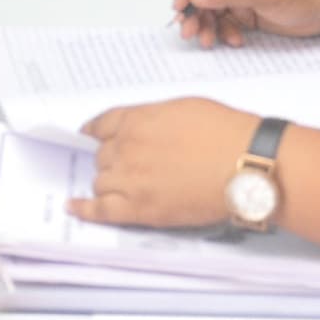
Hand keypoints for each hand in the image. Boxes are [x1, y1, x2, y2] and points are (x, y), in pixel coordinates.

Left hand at [69, 98, 260, 226]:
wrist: (245, 164)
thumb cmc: (225, 133)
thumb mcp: (184, 108)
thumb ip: (154, 118)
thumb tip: (144, 128)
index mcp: (137, 120)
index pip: (102, 124)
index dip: (94, 131)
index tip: (89, 135)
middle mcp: (127, 148)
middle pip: (102, 155)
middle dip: (112, 159)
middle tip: (126, 164)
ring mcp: (130, 180)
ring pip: (100, 182)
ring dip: (108, 182)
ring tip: (122, 185)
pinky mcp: (140, 209)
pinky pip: (101, 210)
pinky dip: (84, 209)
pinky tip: (74, 207)